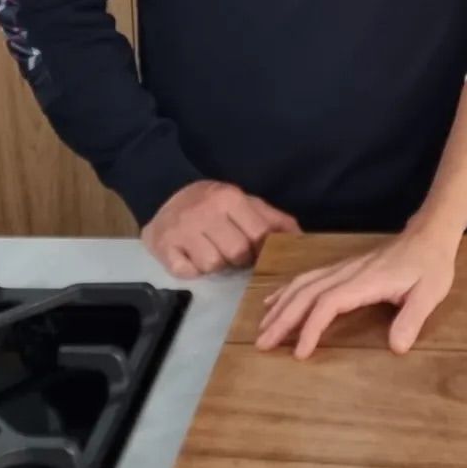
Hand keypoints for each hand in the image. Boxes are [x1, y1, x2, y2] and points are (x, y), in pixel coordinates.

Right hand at [143, 179, 300, 276]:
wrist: (165, 195)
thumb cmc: (213, 203)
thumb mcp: (245, 203)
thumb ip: (274, 219)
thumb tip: (302, 239)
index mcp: (230, 198)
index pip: (259, 234)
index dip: (263, 249)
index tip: (260, 252)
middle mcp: (206, 212)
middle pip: (237, 253)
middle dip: (239, 258)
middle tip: (231, 251)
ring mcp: (182, 230)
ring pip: (213, 264)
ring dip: (215, 264)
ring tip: (209, 250)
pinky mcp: (164, 247)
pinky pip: (188, 272)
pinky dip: (192, 270)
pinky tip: (190, 256)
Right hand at [255, 222, 458, 358]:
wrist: (429, 235)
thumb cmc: (430, 266)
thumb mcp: (429, 293)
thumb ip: (412, 319)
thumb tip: (396, 348)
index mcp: (365, 281)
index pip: (328, 303)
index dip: (310, 327)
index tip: (299, 352)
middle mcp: (348, 273)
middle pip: (306, 294)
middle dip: (282, 319)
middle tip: (261, 344)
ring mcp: (343, 268)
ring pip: (303, 284)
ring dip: (281, 305)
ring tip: (262, 326)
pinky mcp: (344, 268)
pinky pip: (309, 278)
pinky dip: (288, 290)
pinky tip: (275, 300)